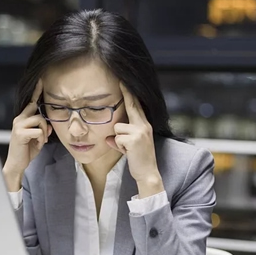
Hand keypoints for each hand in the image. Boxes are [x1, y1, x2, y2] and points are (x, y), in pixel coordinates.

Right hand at [3, 79, 51, 190]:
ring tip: (40, 142)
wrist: (16, 164)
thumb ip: (43, 129)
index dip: (36, 92)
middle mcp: (19, 119)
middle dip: (44, 123)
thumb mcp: (37, 139)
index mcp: (22, 119)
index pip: (31, 103)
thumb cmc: (26, 151)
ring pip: (40, 120)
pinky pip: (39, 131)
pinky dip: (42, 139)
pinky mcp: (20, 133)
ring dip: (44, 132)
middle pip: (37, 111)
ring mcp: (18, 125)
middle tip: (44, 135)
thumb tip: (49, 125)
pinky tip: (37, 145)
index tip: (42, 81)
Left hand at [106, 82, 163, 197]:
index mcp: (144, 126)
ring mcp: (140, 131)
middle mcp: (144, 126)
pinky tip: (128, 152)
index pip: (136, 107)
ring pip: (117, 128)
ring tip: (128, 149)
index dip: (130, 95)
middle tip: (120, 80)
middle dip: (126, 93)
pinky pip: (116, 138)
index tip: (124, 82)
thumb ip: (119, 140)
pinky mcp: (134, 139)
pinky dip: (119, 147)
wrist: (148, 173)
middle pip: (131, 107)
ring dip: (118, 140)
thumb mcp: (128, 148)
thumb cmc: (139, 160)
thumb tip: (107, 138)